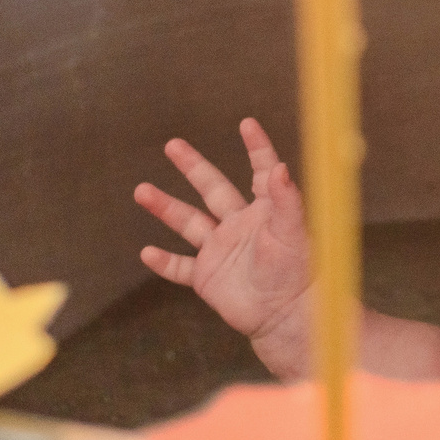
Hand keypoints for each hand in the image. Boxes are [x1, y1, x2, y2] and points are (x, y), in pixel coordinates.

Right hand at [134, 121, 312, 344]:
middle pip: (212, 189)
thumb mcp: (293, 233)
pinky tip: (147, 252)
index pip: (259, 172)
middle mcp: (240, 225)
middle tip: (172, 145)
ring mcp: (221, 250)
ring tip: (141, 191)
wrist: (286, 315)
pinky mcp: (208, 277)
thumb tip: (280, 166)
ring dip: (165, 207)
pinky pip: (181, 267)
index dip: (256, 148)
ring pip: (188, 223)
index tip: (247, 124)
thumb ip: (287, 200)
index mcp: (265, 211)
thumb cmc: (298, 273)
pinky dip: (164, 262)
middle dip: (192, 166)